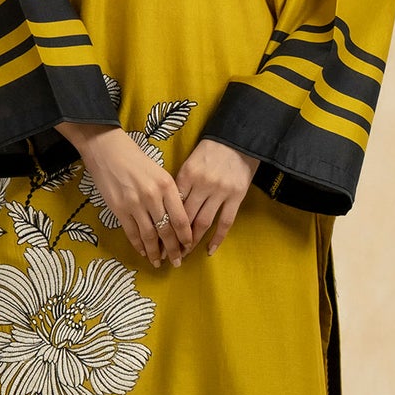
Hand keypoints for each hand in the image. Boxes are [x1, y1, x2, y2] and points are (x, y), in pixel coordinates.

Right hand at [58, 121, 192, 265]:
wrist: (107, 149)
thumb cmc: (135, 158)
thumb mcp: (159, 172)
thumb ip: (169, 194)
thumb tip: (176, 219)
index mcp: (167, 185)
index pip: (181, 219)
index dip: (186, 237)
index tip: (189, 246)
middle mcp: (153, 196)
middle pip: (167, 230)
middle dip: (173, 249)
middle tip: (177, 261)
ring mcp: (135, 204)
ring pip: (149, 235)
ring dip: (155, 252)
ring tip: (159, 262)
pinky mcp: (119, 209)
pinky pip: (132, 232)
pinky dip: (138, 245)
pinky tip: (143, 252)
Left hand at [171, 137, 258, 254]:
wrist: (238, 139)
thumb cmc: (211, 151)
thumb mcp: (190, 162)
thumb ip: (181, 183)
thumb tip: (168, 207)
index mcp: (187, 175)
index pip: (172, 205)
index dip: (163, 223)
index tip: (156, 238)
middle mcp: (202, 185)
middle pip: (184, 217)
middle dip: (174, 237)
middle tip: (166, 253)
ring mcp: (220, 192)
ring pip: (203, 222)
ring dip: (192, 241)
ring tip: (184, 254)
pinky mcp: (236, 196)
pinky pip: (225, 222)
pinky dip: (217, 238)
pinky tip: (209, 250)